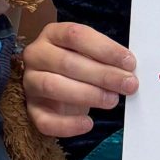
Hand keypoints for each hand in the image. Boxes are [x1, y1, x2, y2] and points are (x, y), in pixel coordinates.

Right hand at [21, 17, 138, 141]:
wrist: (60, 91)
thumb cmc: (80, 68)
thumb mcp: (92, 56)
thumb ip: (107, 59)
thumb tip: (130, 70)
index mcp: (53, 34)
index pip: (76, 35)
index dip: (104, 49)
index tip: (129, 62)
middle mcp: (36, 55)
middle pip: (67, 62)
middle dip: (102, 74)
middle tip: (128, 84)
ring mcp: (30, 81)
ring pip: (52, 86)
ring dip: (88, 94)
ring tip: (112, 100)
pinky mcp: (31, 109)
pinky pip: (44, 120)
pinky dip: (68, 124)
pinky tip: (88, 123)